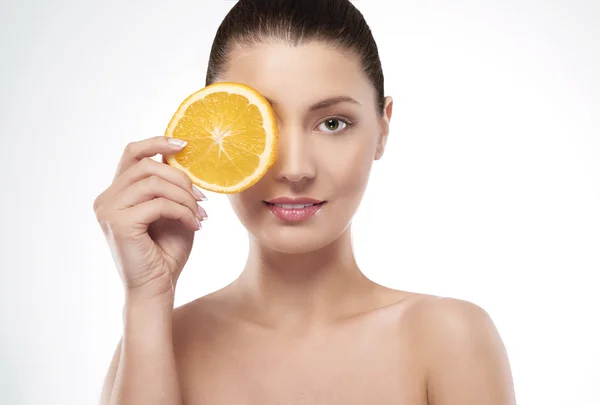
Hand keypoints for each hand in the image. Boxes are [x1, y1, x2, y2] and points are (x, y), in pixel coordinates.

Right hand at [93, 136, 206, 298]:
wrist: (157, 289)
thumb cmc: (165, 253)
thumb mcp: (172, 211)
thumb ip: (170, 186)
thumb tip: (180, 157)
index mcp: (116, 193)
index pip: (132, 153)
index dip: (157, 142)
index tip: (185, 144)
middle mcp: (106, 199)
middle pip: (146, 165)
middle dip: (181, 178)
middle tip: (203, 198)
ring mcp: (109, 210)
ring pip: (153, 182)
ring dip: (185, 197)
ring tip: (200, 215)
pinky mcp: (119, 223)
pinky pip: (159, 203)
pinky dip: (183, 212)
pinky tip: (195, 225)